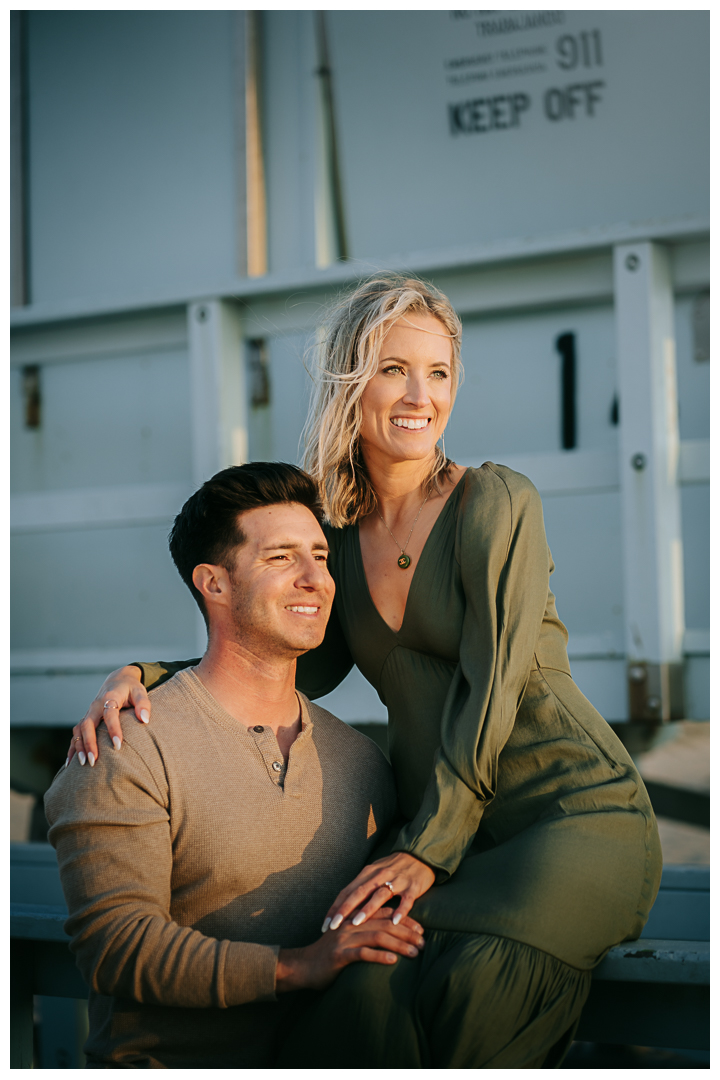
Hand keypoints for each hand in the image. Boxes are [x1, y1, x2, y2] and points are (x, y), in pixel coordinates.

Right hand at [66, 666, 150, 766]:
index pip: (110, 714)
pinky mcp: (86, 719)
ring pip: (79, 730)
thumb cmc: (131, 689)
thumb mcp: (140, 692)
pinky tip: (70, 763)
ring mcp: (89, 713)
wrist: (117, 680)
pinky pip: (76, 734)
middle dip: (89, 743)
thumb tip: (145, 720)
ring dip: (79, 746)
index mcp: (110, 697)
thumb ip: (143, 705)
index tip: (118, 745)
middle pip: (88, 724)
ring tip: (84, 764)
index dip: (113, 729)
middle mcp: (95, 706)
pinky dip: (72, 747)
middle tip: (94, 760)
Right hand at [275, 907, 424, 992]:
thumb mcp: (349, 939)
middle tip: (424, 942)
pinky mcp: (339, 955)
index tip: (421, 929)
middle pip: (385, 923)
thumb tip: (389, 933)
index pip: (385, 913)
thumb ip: (365, 932)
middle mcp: (351, 924)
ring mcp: (345, 938)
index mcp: (355, 918)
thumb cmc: (330, 955)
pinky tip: (394, 962)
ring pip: (378, 936)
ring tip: (415, 952)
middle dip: (407, 932)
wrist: (304, 966)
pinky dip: (379, 956)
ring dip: (399, 944)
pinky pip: (363, 954)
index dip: (404, 919)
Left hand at [323, 852, 434, 932]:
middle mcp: (380, 875)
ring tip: (356, 923)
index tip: (325, 924)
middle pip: (359, 892)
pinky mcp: (413, 887)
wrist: (420, 854)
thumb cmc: (394, 867)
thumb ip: (361, 887)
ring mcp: (397, 881)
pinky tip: (394, 921)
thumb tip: (343, 906)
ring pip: (380, 895)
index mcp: (368, 873)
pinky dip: (400, 910)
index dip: (335, 907)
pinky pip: (406, 900)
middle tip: (333, 926)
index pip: (347, 891)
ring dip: (367, 909)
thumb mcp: (375, 873)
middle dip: (345, 909)